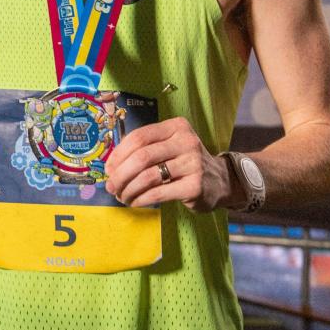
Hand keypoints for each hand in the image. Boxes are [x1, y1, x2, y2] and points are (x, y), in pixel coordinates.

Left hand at [104, 116, 234, 212]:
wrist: (221, 181)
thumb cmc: (185, 163)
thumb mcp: (169, 147)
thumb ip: (144, 150)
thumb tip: (111, 166)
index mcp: (176, 127)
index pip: (139, 136)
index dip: (118, 154)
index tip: (108, 169)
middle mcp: (186, 142)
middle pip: (141, 157)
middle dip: (120, 174)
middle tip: (111, 187)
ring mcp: (192, 164)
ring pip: (148, 176)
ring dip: (129, 189)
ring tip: (122, 196)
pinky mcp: (194, 186)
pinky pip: (158, 193)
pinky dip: (141, 199)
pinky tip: (135, 202)